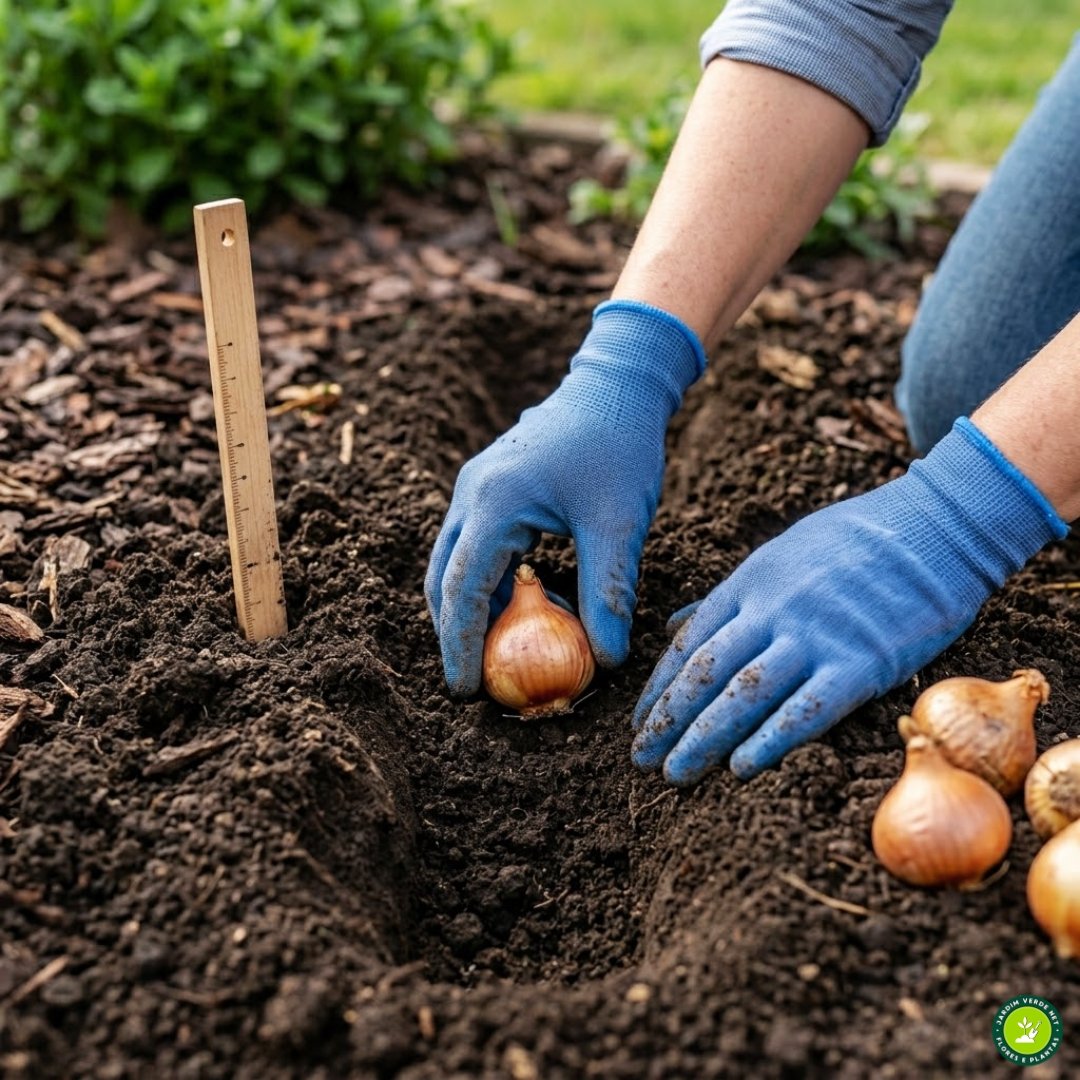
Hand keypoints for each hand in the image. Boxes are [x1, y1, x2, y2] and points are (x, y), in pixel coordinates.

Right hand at [426, 300, 704, 695]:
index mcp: (495, 502)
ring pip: (452, 561)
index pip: (463, 589)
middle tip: (474, 681)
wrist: (616, 384)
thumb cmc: (620, 447)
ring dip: (466, 607)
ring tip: (492, 652)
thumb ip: (608, 591)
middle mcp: (471, 493)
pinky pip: (471, 544)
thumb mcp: (618, 523)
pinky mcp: (488, 485)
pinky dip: (482, 581)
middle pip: (442, 578)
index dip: (460, 645)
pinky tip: (513, 605)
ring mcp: (474, 486)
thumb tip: (605, 661)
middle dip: (452, 632)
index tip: (466, 691)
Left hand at [632, 419, 1066, 783]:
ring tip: (674, 773)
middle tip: (640, 757)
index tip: (640, 720)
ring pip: (744, 695)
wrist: (934, 529)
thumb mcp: (779, 553)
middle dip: (668, 720)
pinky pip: (806, 709)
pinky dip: (770, 741)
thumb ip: (727, 596)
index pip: (690, 644)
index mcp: (750, 583)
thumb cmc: (855, 542)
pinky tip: (740, 769)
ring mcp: (816, 636)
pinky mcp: (862, 662)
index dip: (660, 687)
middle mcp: (772, 611)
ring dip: (703, 738)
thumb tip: (674, 626)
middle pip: (706, 673)